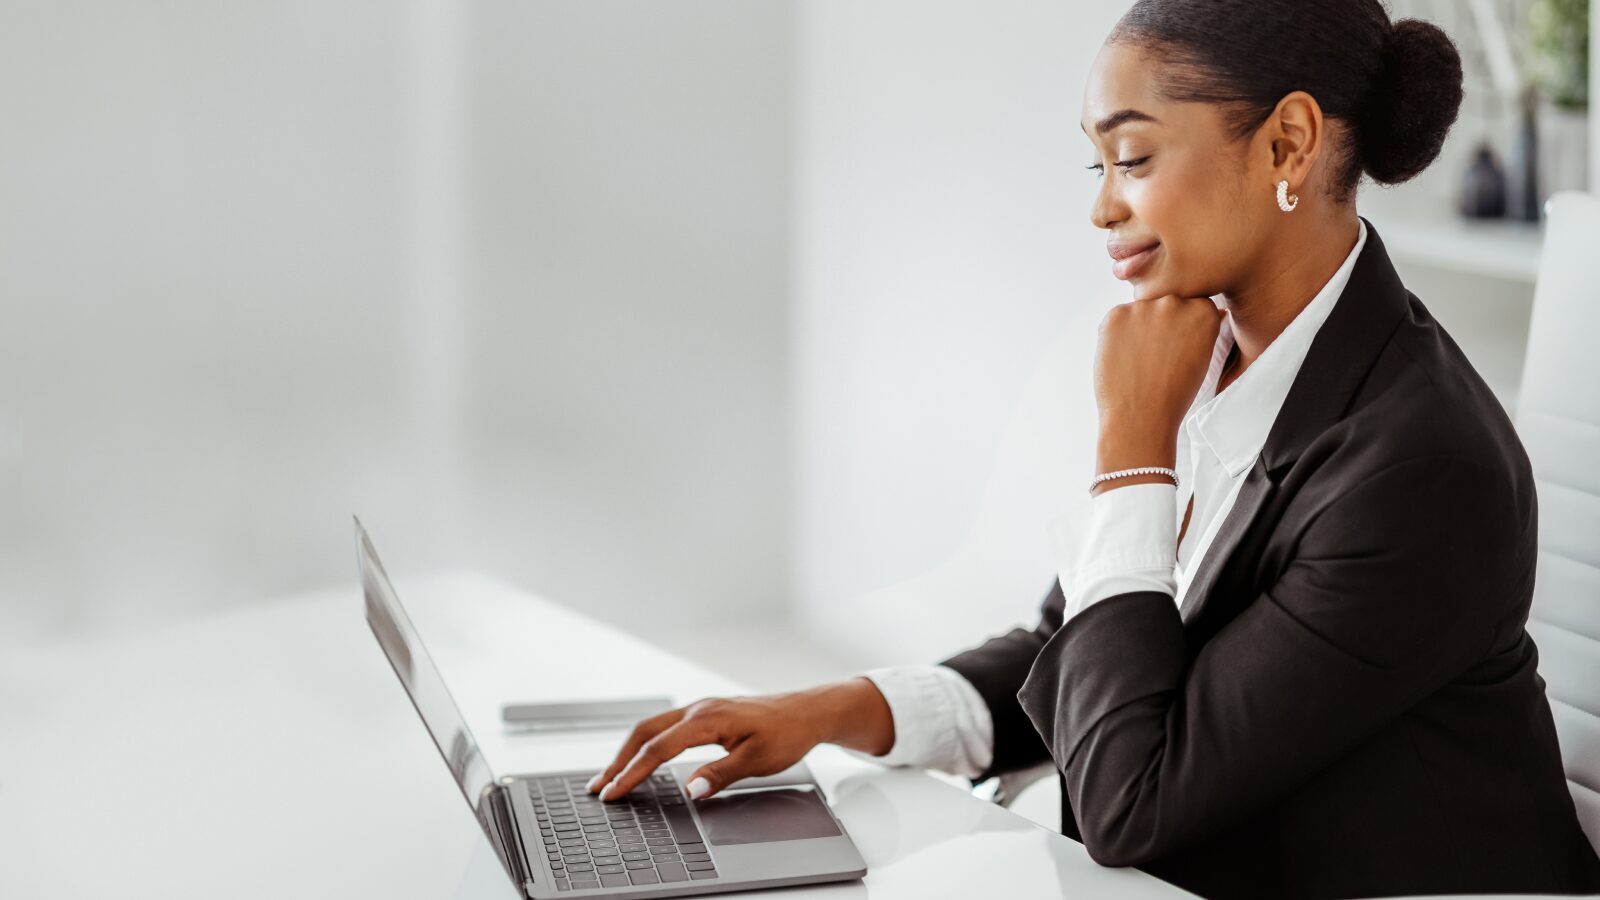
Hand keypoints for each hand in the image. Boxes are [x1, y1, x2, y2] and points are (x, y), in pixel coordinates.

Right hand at [586, 678, 893, 801]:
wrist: (808, 712)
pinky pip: (665, 727)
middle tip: (598, 786)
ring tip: (610, 775)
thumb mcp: (758, 760)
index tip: (613, 792)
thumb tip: (690, 790)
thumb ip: (721, 775)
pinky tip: (641, 757)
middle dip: (618, 760)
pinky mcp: (706, 714)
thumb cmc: (787, 733)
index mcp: (707, 720)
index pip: (658, 749)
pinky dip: (645, 743)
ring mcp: (701, 709)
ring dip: (628, 750)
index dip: (632, 772)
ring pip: (652, 727)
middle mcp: (698, 710)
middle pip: (644, 732)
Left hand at [1093, 295, 1222, 480]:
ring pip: (1139, 312)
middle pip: (1164, 304)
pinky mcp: (1115, 315)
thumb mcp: (1202, 356)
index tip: (1176, 348)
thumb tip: (1205, 308)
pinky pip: (1116, 320)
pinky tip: (1124, 360)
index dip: (1181, 327)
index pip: (1191, 304)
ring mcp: (1144, 307)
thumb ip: (1201, 327)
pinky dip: (1116, 337)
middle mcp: (1175, 302)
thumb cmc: (1173, 394)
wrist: (1142, 418)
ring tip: (1140, 363)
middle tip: (1155, 358)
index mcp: (1203, 311)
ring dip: (1137, 330)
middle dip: (1159, 326)